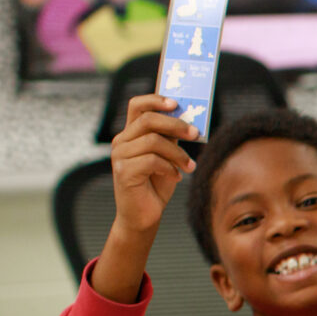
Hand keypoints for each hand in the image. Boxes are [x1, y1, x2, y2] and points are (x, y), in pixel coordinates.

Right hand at [110, 94, 198, 236]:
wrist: (143, 215)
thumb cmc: (156, 184)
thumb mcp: (167, 156)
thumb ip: (171, 138)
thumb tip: (189, 119)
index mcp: (131, 134)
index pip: (137, 105)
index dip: (155, 100)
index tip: (176, 103)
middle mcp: (121, 141)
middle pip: (148, 119)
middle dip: (176, 124)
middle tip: (196, 134)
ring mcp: (119, 156)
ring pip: (153, 141)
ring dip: (178, 153)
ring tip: (190, 166)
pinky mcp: (123, 171)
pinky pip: (152, 160)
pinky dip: (169, 168)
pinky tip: (176, 177)